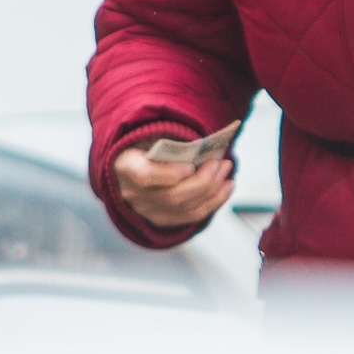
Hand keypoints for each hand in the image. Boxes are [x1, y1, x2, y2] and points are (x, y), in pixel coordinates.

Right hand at [113, 143, 234, 227]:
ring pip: (185, 208)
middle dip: (202, 181)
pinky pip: (192, 215)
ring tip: (226, 170)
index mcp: (126, 167)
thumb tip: (202, 146)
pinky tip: (226, 187)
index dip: (169, 175)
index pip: (145, 177)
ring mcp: (148, 211)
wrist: (132, 162)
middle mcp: (134, 195)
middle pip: (172, 197)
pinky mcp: (163, 219)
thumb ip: (169, 140)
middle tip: (220, 163)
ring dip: (212, 190)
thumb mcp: (149, 134)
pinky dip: (213, 202)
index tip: (190, 167)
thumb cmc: (145, 143)